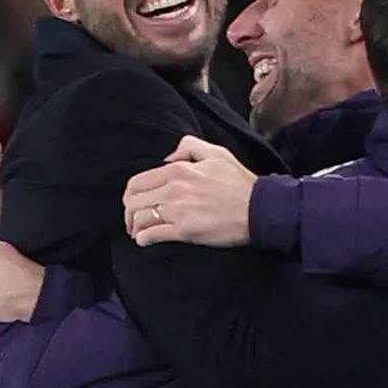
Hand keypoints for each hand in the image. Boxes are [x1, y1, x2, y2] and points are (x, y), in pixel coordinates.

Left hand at [121, 135, 257, 246]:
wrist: (259, 208)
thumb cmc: (240, 183)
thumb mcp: (217, 153)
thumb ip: (188, 146)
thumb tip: (168, 157)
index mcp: (178, 170)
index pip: (138, 182)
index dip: (131, 194)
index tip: (134, 202)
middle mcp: (173, 189)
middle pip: (133, 201)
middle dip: (129, 211)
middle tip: (133, 219)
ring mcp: (177, 210)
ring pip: (138, 218)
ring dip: (134, 227)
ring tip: (138, 232)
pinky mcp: (184, 231)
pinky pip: (151, 235)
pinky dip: (143, 239)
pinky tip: (144, 241)